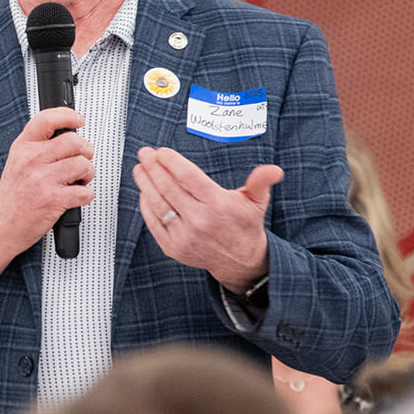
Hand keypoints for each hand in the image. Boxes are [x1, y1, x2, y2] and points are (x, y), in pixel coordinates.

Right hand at [0, 108, 94, 300]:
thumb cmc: (11, 198)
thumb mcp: (17, 163)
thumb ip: (38, 148)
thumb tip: (68, 136)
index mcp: (23, 147)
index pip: (47, 119)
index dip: (68, 115)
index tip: (78, 120)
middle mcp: (32, 160)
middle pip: (74, 141)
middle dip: (86, 151)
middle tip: (82, 160)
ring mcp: (42, 179)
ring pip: (83, 165)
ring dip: (88, 174)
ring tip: (79, 181)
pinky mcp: (53, 199)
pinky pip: (84, 192)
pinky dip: (86, 196)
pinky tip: (75, 197)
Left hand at [133, 146, 281, 293]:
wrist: (240, 261)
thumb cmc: (245, 226)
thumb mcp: (256, 201)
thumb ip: (261, 181)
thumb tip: (274, 170)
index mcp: (217, 205)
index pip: (188, 177)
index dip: (171, 162)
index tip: (161, 152)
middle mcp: (199, 221)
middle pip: (168, 188)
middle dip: (153, 167)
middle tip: (145, 154)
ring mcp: (184, 236)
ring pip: (158, 204)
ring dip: (145, 184)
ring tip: (140, 169)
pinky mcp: (174, 248)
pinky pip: (154, 223)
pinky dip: (146, 206)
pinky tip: (143, 192)